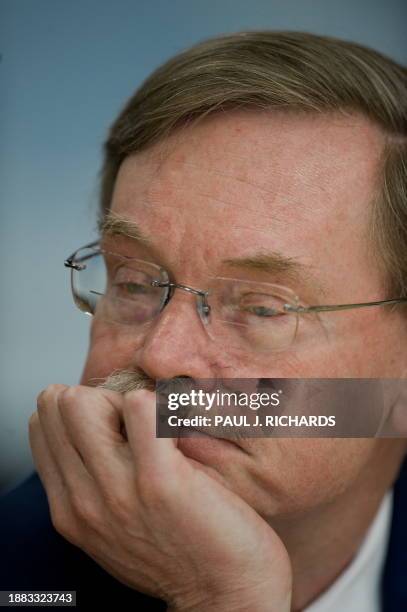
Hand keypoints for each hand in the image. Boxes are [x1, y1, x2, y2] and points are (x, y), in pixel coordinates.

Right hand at [29, 385, 291, 610]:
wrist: (226, 594)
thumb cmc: (176, 553)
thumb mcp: (114, 527)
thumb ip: (91, 484)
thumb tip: (89, 426)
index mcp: (69, 508)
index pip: (41, 423)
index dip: (79, 411)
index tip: (115, 425)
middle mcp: (83, 500)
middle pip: (59, 405)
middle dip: (99, 399)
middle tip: (138, 423)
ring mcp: (118, 490)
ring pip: (84, 401)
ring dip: (124, 400)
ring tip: (157, 426)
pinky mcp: (160, 480)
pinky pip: (141, 406)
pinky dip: (160, 403)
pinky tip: (181, 428)